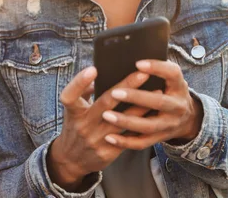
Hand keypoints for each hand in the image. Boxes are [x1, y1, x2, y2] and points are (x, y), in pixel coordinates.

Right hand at [47, 67, 150, 190]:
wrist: (72, 160)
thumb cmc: (75, 126)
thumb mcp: (73, 110)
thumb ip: (84, 91)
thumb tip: (101, 74)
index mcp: (73, 112)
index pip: (70, 96)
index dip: (80, 82)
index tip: (93, 69)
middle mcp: (84, 126)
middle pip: (106, 103)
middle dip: (126, 87)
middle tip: (142, 73)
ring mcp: (97, 140)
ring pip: (123, 120)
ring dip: (142, 105)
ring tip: (157, 91)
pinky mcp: (109, 152)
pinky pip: (129, 136)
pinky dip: (142, 124)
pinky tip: (155, 114)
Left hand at [100, 60, 203, 149]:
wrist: (187, 119)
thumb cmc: (169, 90)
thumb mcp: (170, 78)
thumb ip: (157, 68)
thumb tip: (132, 57)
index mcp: (179, 85)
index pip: (172, 73)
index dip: (157, 68)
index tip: (138, 63)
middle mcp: (178, 106)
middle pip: (159, 102)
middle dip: (136, 97)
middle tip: (115, 92)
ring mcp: (169, 125)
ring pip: (148, 126)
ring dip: (126, 121)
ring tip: (106, 114)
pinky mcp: (160, 138)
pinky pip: (142, 143)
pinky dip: (125, 141)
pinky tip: (109, 137)